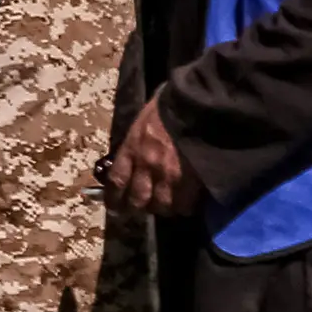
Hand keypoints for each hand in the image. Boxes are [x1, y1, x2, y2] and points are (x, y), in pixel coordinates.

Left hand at [102, 95, 204, 217]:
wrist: (197, 103)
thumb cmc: (168, 107)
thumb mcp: (141, 124)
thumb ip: (134, 146)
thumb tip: (131, 164)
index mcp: (132, 149)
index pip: (116, 182)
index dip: (113, 199)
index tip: (115, 207)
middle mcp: (147, 166)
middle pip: (137, 200)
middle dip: (137, 208)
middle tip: (141, 209)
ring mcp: (170, 175)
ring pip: (162, 206)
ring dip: (163, 208)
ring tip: (166, 205)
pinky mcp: (193, 180)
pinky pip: (185, 204)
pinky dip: (184, 206)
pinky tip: (186, 202)